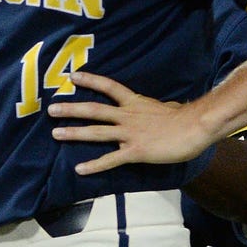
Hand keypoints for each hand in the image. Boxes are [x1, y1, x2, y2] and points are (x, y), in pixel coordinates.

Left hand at [48, 72, 216, 174]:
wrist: (195, 128)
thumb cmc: (185, 118)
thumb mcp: (167, 107)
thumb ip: (157, 108)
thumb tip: (166, 107)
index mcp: (135, 103)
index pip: (109, 87)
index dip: (90, 81)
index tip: (72, 77)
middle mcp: (128, 116)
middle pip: (94, 110)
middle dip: (71, 109)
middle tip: (51, 109)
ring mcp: (130, 134)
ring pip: (97, 132)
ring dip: (74, 133)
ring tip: (56, 133)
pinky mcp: (135, 151)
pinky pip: (110, 159)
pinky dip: (94, 165)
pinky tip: (80, 169)